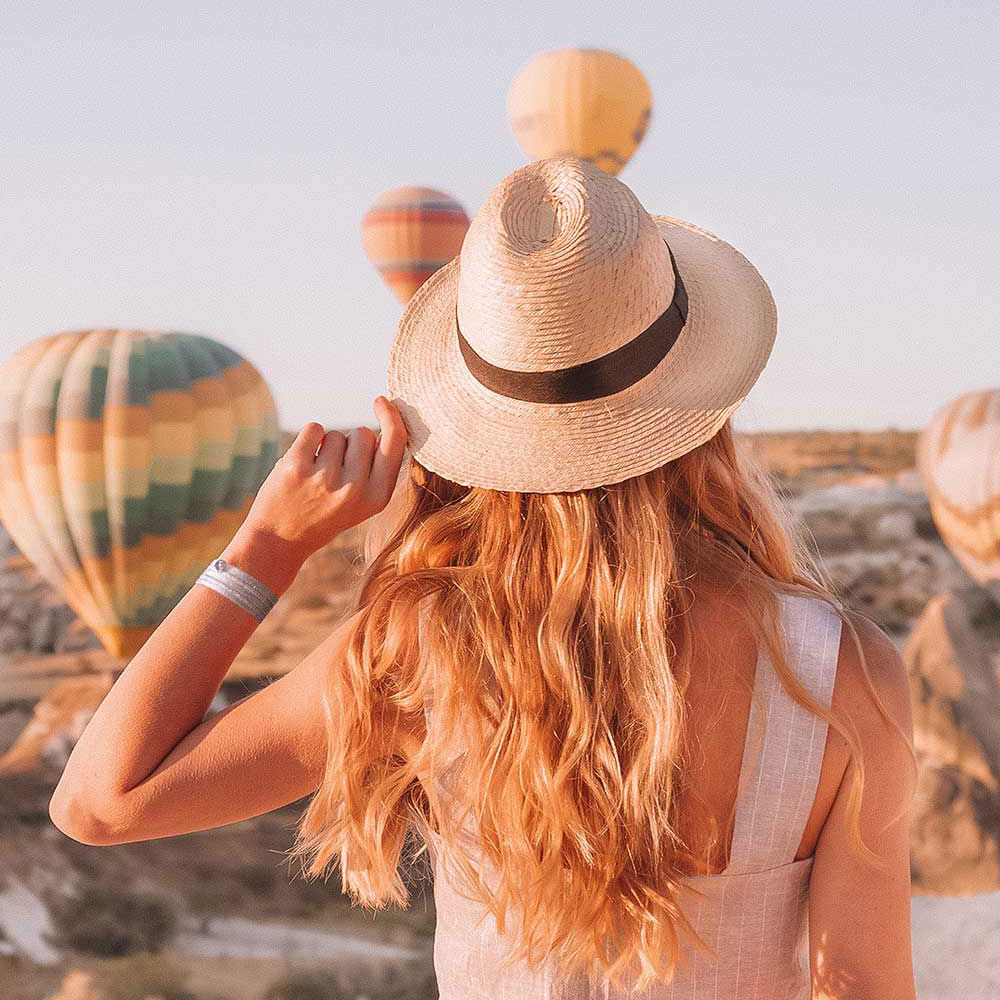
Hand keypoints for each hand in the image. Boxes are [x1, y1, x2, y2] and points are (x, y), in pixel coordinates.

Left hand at [223, 396, 406, 591]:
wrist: (279, 541)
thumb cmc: (325, 514)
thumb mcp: (361, 502)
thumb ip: (377, 469)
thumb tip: (387, 425)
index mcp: (377, 497)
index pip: (395, 444)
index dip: (391, 418)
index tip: (381, 401)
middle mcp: (355, 489)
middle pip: (363, 433)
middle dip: (350, 443)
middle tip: (334, 473)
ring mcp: (325, 478)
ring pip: (336, 434)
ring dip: (325, 447)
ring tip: (315, 476)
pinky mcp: (296, 467)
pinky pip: (314, 429)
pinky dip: (308, 439)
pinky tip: (301, 464)